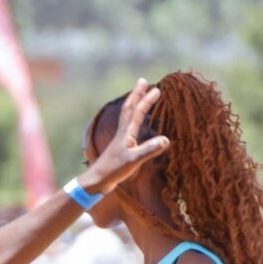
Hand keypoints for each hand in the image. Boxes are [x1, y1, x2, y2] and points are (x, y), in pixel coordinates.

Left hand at [80, 78, 169, 197]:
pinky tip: (134, 125)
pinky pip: (127, 128)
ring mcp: (120, 141)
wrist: (96, 182)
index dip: (146, 100)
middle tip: (142, 81)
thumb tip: (166, 140)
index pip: (137, 112)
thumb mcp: (133, 160)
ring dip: (133, 105)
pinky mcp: (119, 149)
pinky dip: (132, 121)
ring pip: (127, 117)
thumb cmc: (113, 171)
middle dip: (136, 94)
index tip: (156, 89)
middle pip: (129, 109)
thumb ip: (149, 150)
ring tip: (138, 97)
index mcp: (125, 133)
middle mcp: (122, 133)